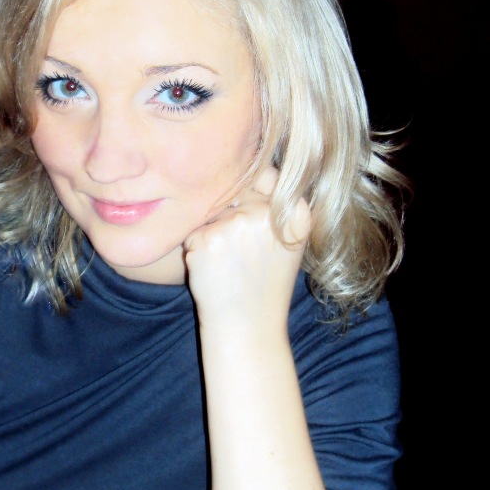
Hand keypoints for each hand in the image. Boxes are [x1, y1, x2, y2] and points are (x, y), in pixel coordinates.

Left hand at [183, 166, 310, 331]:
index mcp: (296, 213)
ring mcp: (238, 225)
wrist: (247, 327)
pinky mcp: (209, 238)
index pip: (267, 174)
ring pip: (212, 209)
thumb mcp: (286, 241)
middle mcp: (269, 214)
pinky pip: (193, 228)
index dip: (251, 184)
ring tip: (227, 262)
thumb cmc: (263, 284)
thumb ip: (276, 205)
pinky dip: (196, 246)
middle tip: (237, 248)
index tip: (245, 206)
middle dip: (229, 211)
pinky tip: (212, 268)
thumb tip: (250, 162)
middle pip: (235, 188)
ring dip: (210, 229)